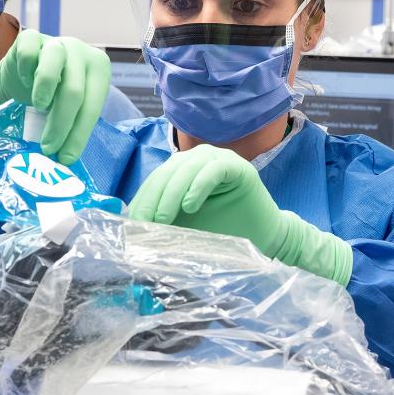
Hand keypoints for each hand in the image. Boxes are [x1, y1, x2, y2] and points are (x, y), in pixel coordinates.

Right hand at [0, 30, 110, 164]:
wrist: (24, 73)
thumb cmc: (53, 94)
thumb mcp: (68, 108)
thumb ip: (72, 126)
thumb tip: (66, 161)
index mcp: (98, 68)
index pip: (92, 105)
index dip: (79, 134)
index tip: (66, 157)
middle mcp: (81, 52)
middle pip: (73, 91)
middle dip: (61, 124)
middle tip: (48, 147)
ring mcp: (56, 42)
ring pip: (52, 68)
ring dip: (44, 93)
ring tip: (39, 108)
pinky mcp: (30, 37)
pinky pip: (28, 54)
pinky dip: (25, 72)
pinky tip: (25, 83)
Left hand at [129, 144, 351, 285]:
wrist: (262, 236)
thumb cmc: (222, 230)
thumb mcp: (185, 225)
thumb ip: (163, 221)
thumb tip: (131, 229)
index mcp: (181, 168)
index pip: (155, 181)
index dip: (142, 201)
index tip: (132, 224)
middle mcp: (196, 158)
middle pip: (167, 173)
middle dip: (153, 199)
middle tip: (145, 223)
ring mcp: (217, 158)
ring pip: (186, 170)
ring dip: (172, 194)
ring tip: (163, 219)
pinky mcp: (236, 165)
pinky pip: (212, 170)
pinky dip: (198, 187)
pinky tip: (190, 206)